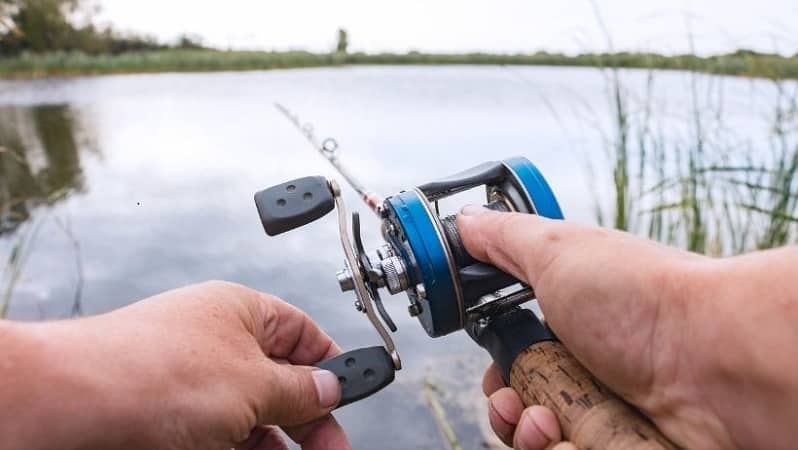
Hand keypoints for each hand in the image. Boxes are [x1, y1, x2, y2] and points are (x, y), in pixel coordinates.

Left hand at [3, 281, 349, 449]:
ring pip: (250, 414)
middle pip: (278, 380)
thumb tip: (332, 387)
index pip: (301, 333)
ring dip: (277, 442)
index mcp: (240, 312)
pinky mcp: (168, 416)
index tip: (353, 395)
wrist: (70, 405)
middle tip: (331, 448)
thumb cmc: (153, 372)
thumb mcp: (252, 384)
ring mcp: (190, 381)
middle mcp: (215, 342)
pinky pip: (219, 434)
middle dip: (308, 417)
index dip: (330, 364)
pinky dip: (244, 448)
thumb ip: (300, 389)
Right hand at [458, 206, 797, 449]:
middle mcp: (589, 366)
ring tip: (548, 422)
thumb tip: (465, 221)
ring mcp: (609, 409)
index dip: (497, 370)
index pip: (516, 357)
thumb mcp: (558, 250)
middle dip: (506, 406)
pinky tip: (574, 439)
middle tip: (515, 399)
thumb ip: (505, 239)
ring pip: (540, 438)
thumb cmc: (642, 297)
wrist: (716, 359)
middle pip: (523, 404)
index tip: (493, 371)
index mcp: (569, 319)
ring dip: (528, 432)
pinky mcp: (621, 443)